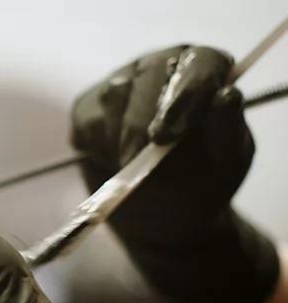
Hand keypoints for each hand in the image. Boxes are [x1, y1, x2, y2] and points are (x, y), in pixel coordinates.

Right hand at [71, 45, 277, 302]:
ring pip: (112, 95)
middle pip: (152, 70)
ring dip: (117, 135)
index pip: (199, 65)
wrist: (164, 228)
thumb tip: (225, 95)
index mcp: (207, 85)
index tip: (169, 133)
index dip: (185, 93)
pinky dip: (92, 140)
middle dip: (143, 119)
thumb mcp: (218, 175)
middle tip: (142, 159)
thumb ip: (220, 134)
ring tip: (129, 168)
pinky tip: (105, 161)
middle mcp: (166, 76)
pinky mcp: (91, 111)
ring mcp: (125, 89)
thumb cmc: (196, 202)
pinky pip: (85, 115)